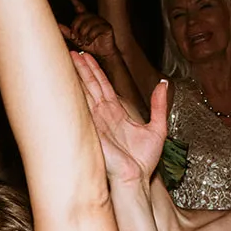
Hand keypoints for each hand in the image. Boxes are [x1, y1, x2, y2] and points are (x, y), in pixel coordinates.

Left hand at [58, 0, 117, 57]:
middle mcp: (94, 18)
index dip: (74, 0)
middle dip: (75, 28)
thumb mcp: (77, 40)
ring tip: (82, 42)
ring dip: (82, 34)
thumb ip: (68, 32)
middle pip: (80, 17)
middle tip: (74, 38)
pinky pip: (95, 29)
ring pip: (87, 24)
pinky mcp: (107, 27)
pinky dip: (90, 37)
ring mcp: (101, 21)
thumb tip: (57, 25)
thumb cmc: (90, 45)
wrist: (103, 53)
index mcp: (86, 18)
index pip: (79, 7)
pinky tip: (89, 42)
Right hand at [72, 52, 166, 184]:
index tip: (86, 56)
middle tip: (71, 50)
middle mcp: (103, 115)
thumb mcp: (157, 128)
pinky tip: (66, 81)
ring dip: (75, 75)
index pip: (103, 85)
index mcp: (116, 113)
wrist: (135, 179)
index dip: (94, 70)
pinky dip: (73, 93)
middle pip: (90, 85)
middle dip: (81, 67)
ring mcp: (95, 121)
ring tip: (66, 58)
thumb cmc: (143, 162)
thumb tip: (164, 85)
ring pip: (83, 92)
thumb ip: (159, 105)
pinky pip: (81, 107)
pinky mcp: (91, 129)